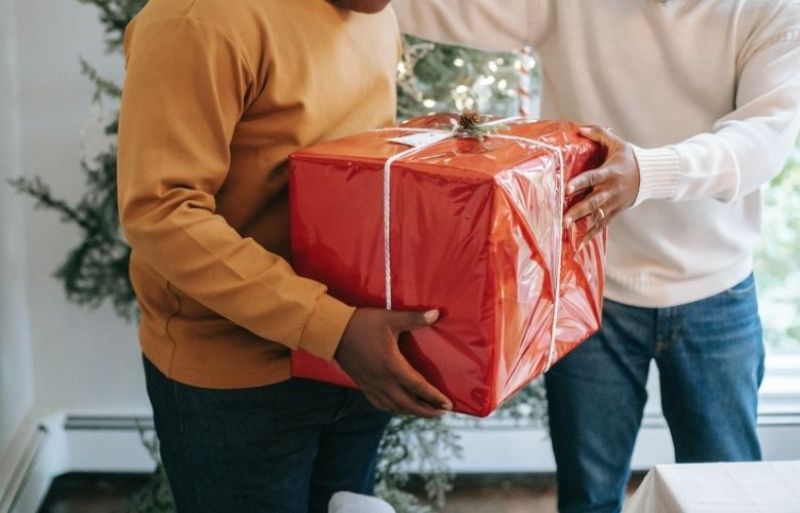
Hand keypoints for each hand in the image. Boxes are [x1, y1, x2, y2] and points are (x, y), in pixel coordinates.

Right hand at [335, 308, 452, 417]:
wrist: (333, 332)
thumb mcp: (390, 319)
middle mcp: (383, 381)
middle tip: (441, 413)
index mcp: (393, 367)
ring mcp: (372, 386)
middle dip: (426, 411)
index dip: (434, 397)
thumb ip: (414, 318)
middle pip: (409, 404)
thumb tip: (436, 313)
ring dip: (411, 411)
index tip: (448, 405)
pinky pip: (380, 404)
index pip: (419, 387)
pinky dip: (393, 408)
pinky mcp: (363, 385)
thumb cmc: (363, 324)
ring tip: (424, 411)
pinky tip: (397, 406)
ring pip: (395, 407)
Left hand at [564, 126, 640, 244]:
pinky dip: (591, 233)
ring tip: (567, 231)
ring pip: (596, 215)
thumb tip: (579, 128)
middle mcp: (611, 190)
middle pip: (593, 201)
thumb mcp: (617, 143)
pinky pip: (602, 224)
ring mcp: (613, 203)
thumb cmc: (629, 158)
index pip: (592, 178)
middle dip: (578, 210)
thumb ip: (598, 134)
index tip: (566, 188)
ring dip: (582, 224)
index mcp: (610, 173)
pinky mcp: (615, 211)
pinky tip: (579, 242)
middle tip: (564, 219)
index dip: (579, 183)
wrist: (650, 175)